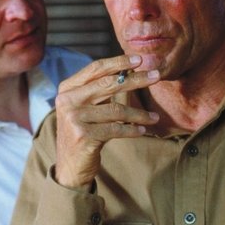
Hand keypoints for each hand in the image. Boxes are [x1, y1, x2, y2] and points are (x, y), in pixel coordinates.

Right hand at [54, 55, 159, 188]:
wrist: (70, 166)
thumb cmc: (85, 131)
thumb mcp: (88, 108)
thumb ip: (102, 90)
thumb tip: (130, 71)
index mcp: (67, 88)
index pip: (96, 69)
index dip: (119, 62)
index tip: (139, 59)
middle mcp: (67, 100)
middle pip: (108, 84)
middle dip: (136, 80)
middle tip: (156, 77)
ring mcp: (74, 118)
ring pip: (116, 110)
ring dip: (140, 114)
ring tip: (154, 117)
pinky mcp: (83, 135)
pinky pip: (116, 129)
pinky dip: (132, 130)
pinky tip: (143, 130)